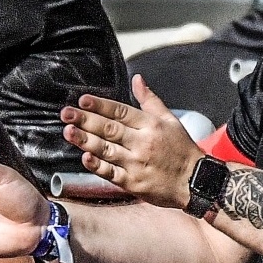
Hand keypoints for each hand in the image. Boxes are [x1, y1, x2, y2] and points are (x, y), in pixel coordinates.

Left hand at [63, 78, 206, 207]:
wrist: (196, 181)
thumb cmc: (182, 150)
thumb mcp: (170, 120)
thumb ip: (150, 100)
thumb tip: (137, 78)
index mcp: (151, 125)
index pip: (120, 111)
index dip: (100, 105)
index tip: (83, 100)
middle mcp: (142, 143)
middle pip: (109, 129)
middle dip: (85, 120)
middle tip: (66, 113)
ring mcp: (137, 164)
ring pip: (106, 149)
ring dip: (85, 140)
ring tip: (68, 132)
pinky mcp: (133, 183)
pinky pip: (112, 173)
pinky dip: (97, 166)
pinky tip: (84, 157)